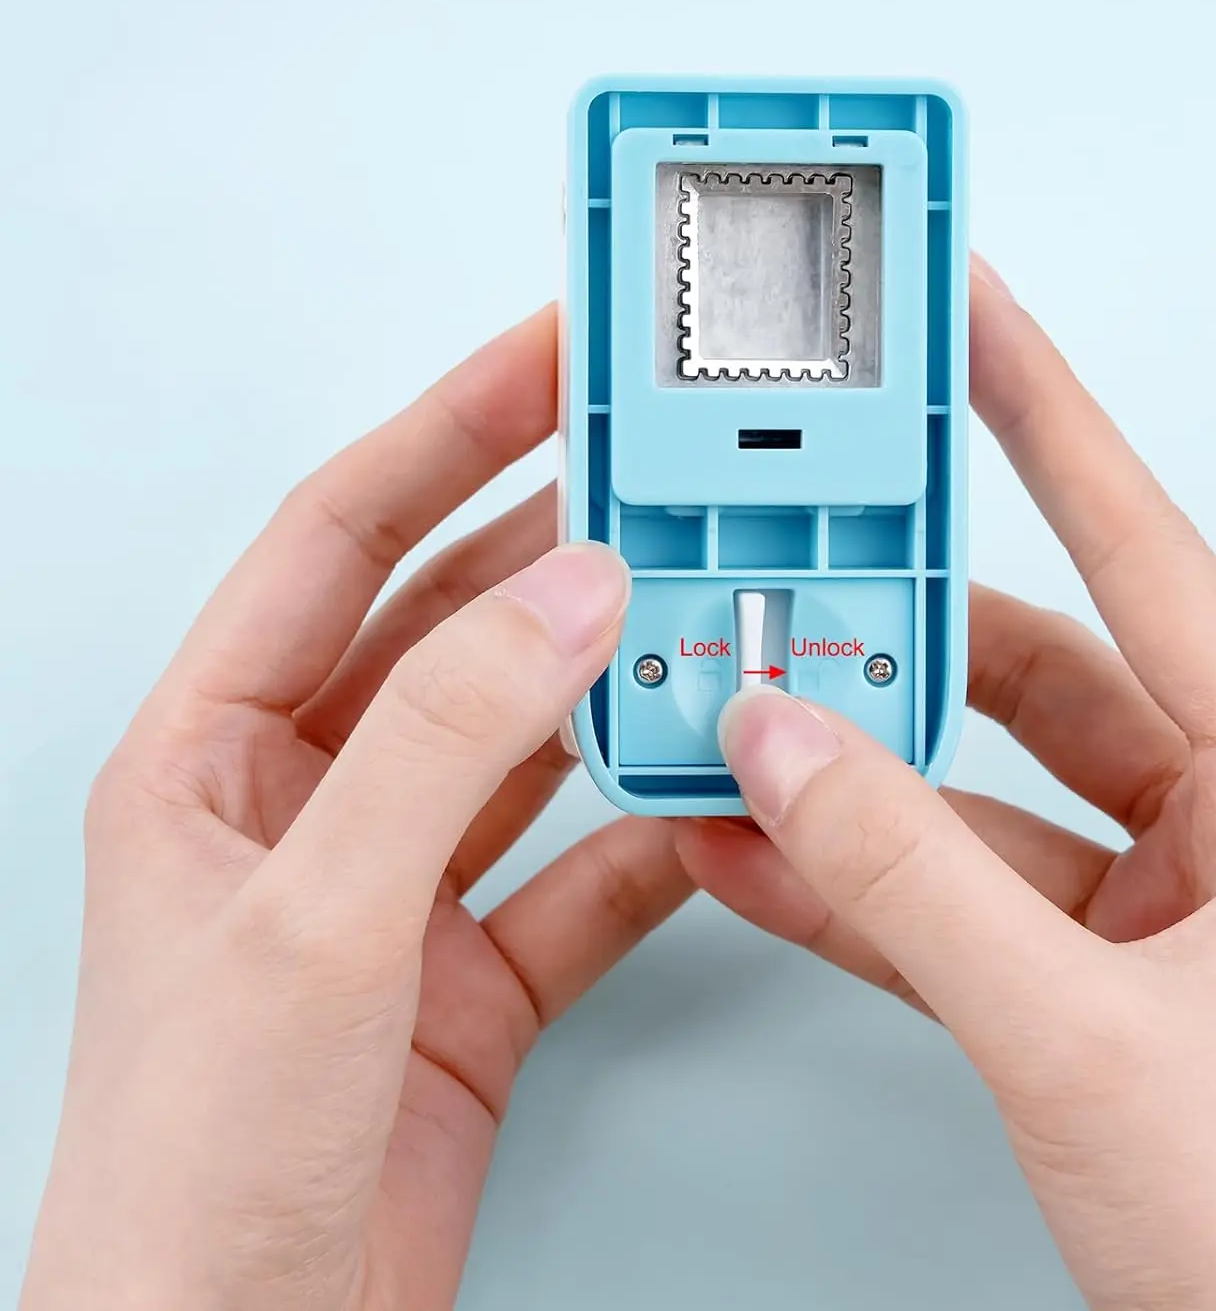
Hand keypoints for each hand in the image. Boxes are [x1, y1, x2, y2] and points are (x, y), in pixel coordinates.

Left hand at [22, 306, 690, 1310]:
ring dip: (610, 679)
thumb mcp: (317, 916)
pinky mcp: (473, 970)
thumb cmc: (194, 1167)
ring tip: (698, 611)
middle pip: (446, 623)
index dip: (443, 433)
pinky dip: (649, 827)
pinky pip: (582, 866)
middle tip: (650, 473)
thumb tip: (566, 595)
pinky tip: (706, 795)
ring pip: (525, 738)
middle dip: (549, 544)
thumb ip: (447, 738)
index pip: (340, 539)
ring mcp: (398, 884)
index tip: (540, 362)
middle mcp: (308, 801)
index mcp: (214, 754)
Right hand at [679, 263, 1215, 1310]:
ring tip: (744, 717)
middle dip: (903, 634)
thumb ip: (915, 881)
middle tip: (801, 568)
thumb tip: (789, 750)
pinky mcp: (1082, 972)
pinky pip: (950, 889)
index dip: (1055, 426)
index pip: (1148, 557)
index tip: (981, 328)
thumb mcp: (1080, 1035)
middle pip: (1036, 672)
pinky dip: (854, 872)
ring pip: (974, 788)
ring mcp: (1147, 899)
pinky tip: (755, 849)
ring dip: (858, 768)